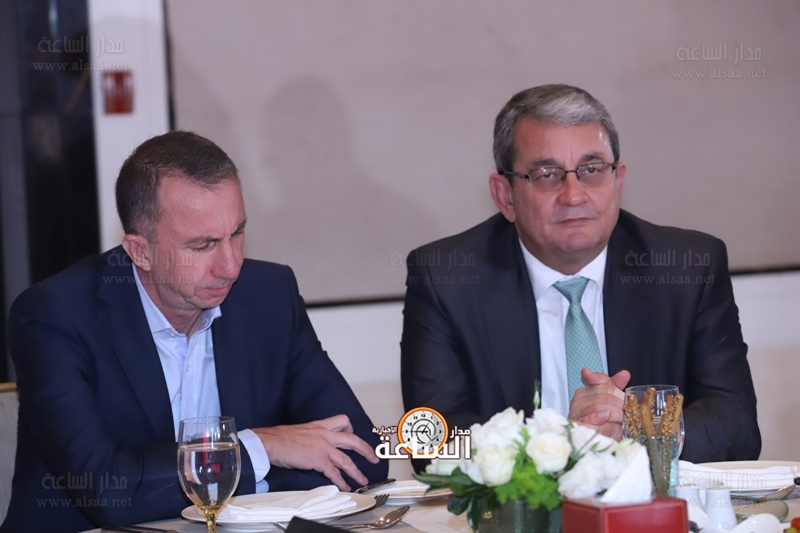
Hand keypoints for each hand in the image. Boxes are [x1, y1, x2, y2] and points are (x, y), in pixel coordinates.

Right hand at [252, 414, 378, 490]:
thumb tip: (312, 444)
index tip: (354, 434)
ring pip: (347, 460)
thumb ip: (311, 436)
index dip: (351, 429)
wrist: (271, 442)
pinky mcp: (318, 460)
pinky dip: (341, 481)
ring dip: (356, 471)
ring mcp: (323, 447)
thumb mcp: (300, 430)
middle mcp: (325, 434)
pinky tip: (345, 486)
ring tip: (363, 479)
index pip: (342, 421)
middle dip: (365, 450)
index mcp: (320, 425)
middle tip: (373, 457)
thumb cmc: (280, 437)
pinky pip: (334, 472)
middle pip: (352, 440)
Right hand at [568, 369, 630, 440]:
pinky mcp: (578, 427)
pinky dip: (599, 417)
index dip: (617, 392)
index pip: (603, 384)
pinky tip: (606, 417)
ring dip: (615, 413)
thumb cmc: (606, 424)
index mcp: (584, 392)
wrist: (602, 445)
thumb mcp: (612, 404)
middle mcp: (578, 401)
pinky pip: (589, 418)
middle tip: (627, 413)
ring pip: (599, 406)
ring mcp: (577, 414)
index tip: (624, 400)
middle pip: (603, 395)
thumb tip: (625, 374)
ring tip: (621, 420)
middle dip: (619, 404)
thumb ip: (615, 387)